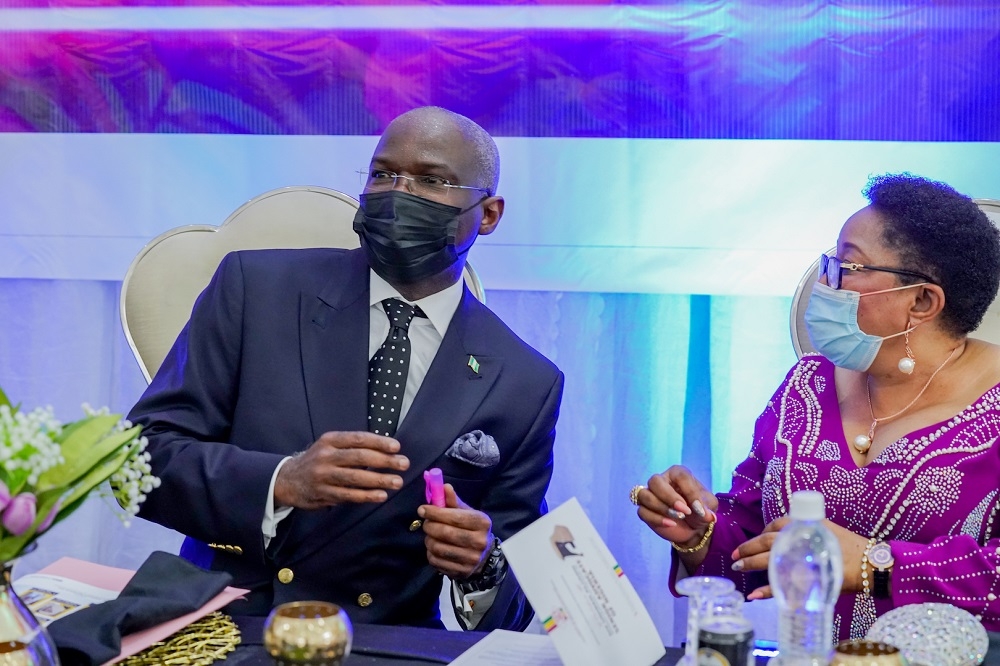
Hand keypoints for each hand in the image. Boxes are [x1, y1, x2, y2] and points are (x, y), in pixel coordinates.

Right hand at [273, 431, 409, 508]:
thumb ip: (353, 446)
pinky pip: (348, 495)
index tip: (396, 447)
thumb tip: (386, 448)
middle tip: (403, 463)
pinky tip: (381, 495)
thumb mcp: (330, 445)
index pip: (358, 438)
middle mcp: (325, 456)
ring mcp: (323, 476)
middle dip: (384, 461)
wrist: (288, 480)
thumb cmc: (318, 460)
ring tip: (397, 481)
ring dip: (379, 480)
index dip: (379, 442)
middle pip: (359, 457)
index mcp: (330, 440)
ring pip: (355, 478)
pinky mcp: (323, 493)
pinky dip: (366, 496)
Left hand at [419, 484, 492, 579]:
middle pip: (445, 533)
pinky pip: (436, 561)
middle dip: (430, 526)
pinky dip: (430, 553)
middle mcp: (479, 541)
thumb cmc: (472, 529)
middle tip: (426, 523)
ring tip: (430, 535)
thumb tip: (443, 486)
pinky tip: (434, 548)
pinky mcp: (461, 571)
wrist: (484, 556)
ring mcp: (471, 559)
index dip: (435, 512)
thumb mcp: (467, 513)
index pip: (454, 517)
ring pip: (438, 547)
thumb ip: (453, 501)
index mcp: (481, 523)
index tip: (422, 509)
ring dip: (429, 540)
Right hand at [635, 465, 717, 548]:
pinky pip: (642, 511)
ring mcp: (650, 495)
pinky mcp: (645, 510)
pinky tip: (671, 524)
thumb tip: (706, 514)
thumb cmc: (700, 511)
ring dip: (661, 507)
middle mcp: (661, 480)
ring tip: (679, 517)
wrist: (693, 529)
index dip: (689, 491)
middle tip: (684, 511)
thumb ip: (708, 507)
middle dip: (669, 497)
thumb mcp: (709, 507)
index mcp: (677, 474)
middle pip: (655, 481)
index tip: (699, 508)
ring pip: (644, 495)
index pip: (679, 475)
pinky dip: (656, 519)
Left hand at [735, 517, 869, 599]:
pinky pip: (780, 584)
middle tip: (735, 556)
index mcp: (805, 525)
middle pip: (767, 542)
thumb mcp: (825, 532)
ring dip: (751, 564)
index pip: (775, 525)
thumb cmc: (849, 548)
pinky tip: (754, 595)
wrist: (870, 564)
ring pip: (769, 560)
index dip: (760, 534)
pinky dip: (766, 591)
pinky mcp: (806, 578)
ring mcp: (801, 558)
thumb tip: (786, 541)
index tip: (751, 542)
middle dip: (748, 548)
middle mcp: (801, 538)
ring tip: (737, 568)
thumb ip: (806, 533)